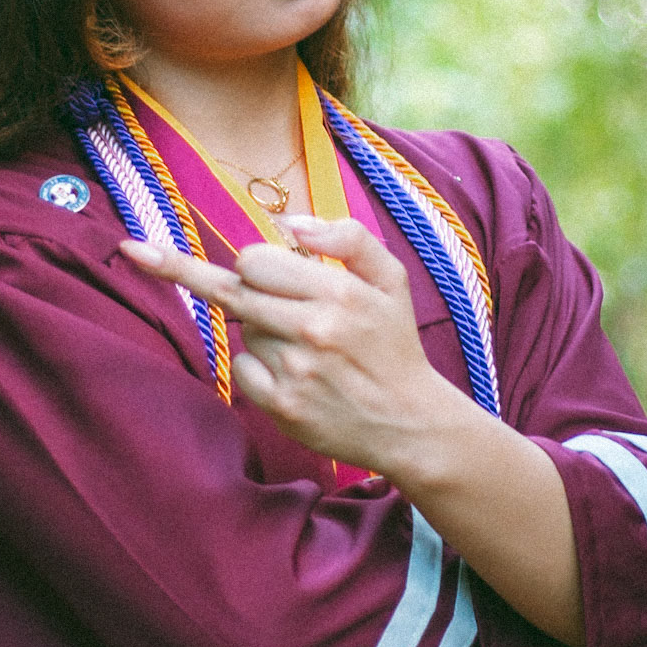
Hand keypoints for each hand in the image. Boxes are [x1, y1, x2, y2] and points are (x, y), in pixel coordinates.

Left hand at [118, 215, 450, 474]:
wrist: (409, 422)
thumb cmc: (394, 344)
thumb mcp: (391, 280)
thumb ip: (349, 238)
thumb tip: (292, 224)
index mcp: (340, 292)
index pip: (254, 261)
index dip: (257, 263)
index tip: (266, 271)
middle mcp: (314, 329)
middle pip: (238, 293)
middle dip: (251, 293)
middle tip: (281, 307)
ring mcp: (296, 370)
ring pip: (246, 332)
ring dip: (264, 332)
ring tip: (305, 347)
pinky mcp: (282, 406)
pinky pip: (241, 369)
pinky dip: (257, 368)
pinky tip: (291, 375)